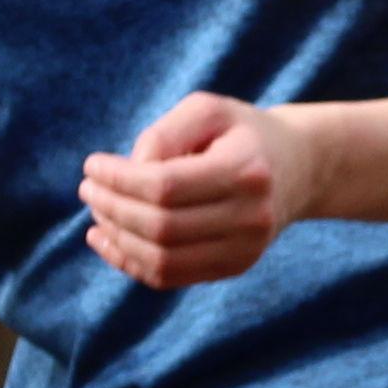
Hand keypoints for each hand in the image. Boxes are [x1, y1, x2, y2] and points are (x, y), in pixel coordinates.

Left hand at [78, 92, 306, 290]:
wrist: (299, 167)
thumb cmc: (241, 132)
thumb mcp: (207, 111)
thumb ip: (164, 134)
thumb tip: (128, 174)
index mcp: (246, 170)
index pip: (166, 187)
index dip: (119, 180)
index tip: (92, 166)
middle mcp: (252, 217)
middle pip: (161, 226)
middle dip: (112, 208)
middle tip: (88, 189)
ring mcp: (246, 250)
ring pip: (162, 260)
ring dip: (117, 239)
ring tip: (96, 213)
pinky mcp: (235, 267)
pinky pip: (170, 277)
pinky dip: (130, 262)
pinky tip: (106, 240)